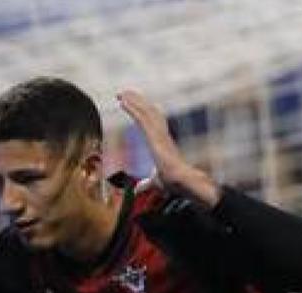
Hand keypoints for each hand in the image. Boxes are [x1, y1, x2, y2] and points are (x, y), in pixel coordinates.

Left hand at [117, 90, 219, 207]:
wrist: (180, 180)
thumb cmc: (172, 181)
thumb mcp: (155, 182)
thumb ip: (146, 183)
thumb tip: (138, 189)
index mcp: (162, 142)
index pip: (152, 122)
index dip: (142, 112)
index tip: (134, 104)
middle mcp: (161, 133)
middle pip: (148, 112)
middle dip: (136, 101)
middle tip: (124, 93)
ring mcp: (158, 132)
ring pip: (144, 111)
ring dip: (132, 100)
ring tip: (121, 93)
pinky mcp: (154, 134)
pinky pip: (141, 117)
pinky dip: (132, 107)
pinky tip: (122, 101)